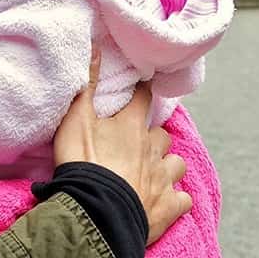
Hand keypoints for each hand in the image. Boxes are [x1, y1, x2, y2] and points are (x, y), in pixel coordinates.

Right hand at [52, 49, 190, 244]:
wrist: (96, 213)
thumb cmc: (84, 163)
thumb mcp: (76, 119)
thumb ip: (87, 84)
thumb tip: (97, 44)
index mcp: (132, 126)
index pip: (142, 98)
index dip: (141, 91)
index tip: (138, 89)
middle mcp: (154, 149)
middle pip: (162, 135)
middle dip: (153, 137)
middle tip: (137, 142)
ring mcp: (164, 179)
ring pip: (176, 164)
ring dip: (167, 165)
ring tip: (153, 171)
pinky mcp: (169, 207)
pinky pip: (182, 199)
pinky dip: (176, 198)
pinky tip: (165, 200)